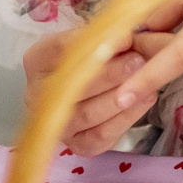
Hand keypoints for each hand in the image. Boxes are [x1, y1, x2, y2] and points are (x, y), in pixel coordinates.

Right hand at [24, 29, 156, 156]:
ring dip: (120, 96)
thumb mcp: (92, 40)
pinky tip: (146, 99)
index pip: (61, 49)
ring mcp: (55, 124)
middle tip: (138, 61)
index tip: (125, 37)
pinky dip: (126, 117)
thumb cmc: (92, 57)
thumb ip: (105, 37)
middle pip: (73, 85)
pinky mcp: (77, 145)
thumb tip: (126, 39)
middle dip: (110, 73)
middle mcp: (36, 95)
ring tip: (145, 81)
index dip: (94, 44)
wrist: (89, 87)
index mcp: (37, 60)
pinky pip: (101, 135)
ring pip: (88, 113)